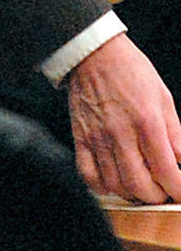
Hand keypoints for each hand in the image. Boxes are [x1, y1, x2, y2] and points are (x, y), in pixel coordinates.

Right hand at [67, 32, 180, 202]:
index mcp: (148, 123)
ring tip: (142, 186)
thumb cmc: (131, 72)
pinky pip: (88, 175)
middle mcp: (121, 134)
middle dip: (158, 197)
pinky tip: (114, 181)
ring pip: (115, 186)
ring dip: (133, 194)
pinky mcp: (80, 138)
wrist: (94, 54)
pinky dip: (103, 187)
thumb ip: (176, 135)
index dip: (180, 191)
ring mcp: (98, 138)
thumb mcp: (164, 99)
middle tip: (164, 190)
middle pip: (141, 187)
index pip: (168, 174)